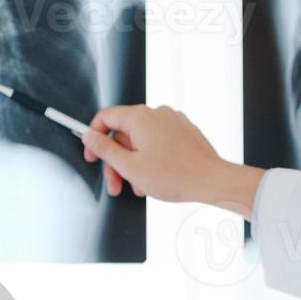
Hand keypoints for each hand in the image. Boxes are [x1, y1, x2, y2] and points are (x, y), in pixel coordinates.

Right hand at [80, 105, 265, 217]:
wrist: (211, 181)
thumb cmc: (176, 176)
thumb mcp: (129, 167)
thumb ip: (104, 149)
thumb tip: (89, 136)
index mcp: (140, 117)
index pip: (106, 117)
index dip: (94, 137)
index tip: (92, 155)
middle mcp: (157, 113)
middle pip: (124, 133)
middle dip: (117, 161)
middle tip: (116, 183)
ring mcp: (172, 121)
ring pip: (141, 141)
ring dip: (134, 164)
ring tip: (139, 186)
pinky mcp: (184, 132)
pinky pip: (158, 142)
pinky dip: (151, 159)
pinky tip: (154, 179)